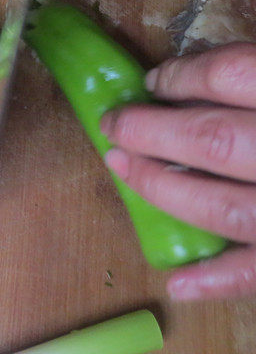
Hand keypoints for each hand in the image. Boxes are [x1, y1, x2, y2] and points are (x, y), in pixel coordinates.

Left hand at [101, 43, 255, 299]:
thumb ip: (252, 71)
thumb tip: (191, 73)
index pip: (229, 76)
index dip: (183, 77)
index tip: (155, 82)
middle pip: (211, 139)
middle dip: (150, 132)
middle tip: (113, 125)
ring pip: (224, 208)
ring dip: (163, 190)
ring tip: (120, 168)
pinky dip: (217, 280)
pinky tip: (175, 282)